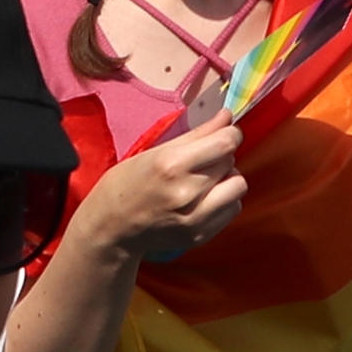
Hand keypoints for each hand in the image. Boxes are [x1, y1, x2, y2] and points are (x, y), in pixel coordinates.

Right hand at [88, 99, 246, 263]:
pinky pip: (233, 208)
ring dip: (227, 178)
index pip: (225, 143)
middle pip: (231, 162)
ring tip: (207, 179)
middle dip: (222, 155)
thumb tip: (228, 116)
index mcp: (172, 164)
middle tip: (203, 157)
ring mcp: (195, 218)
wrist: (112, 226)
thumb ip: (197, 134)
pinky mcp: (201, 235)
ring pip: (238, 187)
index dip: (231, 133)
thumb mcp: (156, 151)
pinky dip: (224, 199)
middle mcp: (186, 192)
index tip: (227, 132)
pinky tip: (204, 198)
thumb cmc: (129, 181)